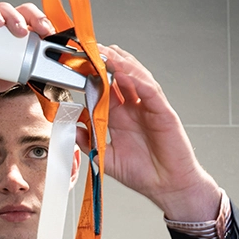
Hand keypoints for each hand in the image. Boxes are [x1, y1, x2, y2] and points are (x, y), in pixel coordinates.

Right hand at [0, 0, 56, 111]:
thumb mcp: (0, 80)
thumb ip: (19, 72)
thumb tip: (41, 70)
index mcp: (7, 39)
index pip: (28, 23)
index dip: (40, 23)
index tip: (49, 33)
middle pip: (17, 10)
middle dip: (30, 16)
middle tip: (37, 29)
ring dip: (10, 14)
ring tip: (15, 28)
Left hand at [79, 45, 221, 221]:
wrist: (168, 187)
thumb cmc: (143, 172)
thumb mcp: (106, 157)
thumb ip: (88, 143)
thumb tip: (71, 128)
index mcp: (119, 116)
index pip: (104, 90)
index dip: (91, 77)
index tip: (75, 66)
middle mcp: (134, 108)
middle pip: (119, 78)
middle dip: (105, 63)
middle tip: (89, 51)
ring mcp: (149, 108)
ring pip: (135, 78)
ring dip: (121, 65)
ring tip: (106, 54)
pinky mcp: (163, 113)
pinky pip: (150, 92)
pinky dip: (137, 80)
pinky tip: (125, 73)